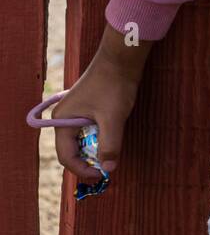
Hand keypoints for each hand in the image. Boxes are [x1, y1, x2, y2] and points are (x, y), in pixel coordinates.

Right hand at [52, 27, 149, 183]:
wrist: (122, 59)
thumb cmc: (114, 86)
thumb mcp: (113, 118)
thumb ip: (110, 145)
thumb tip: (109, 169)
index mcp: (62, 120)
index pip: (66, 156)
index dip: (82, 170)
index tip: (101, 176)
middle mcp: (63, 118)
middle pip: (71, 150)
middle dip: (87, 163)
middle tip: (105, 171)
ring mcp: (74, 112)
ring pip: (81, 141)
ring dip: (94, 151)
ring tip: (109, 158)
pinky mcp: (86, 108)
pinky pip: (87, 131)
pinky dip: (97, 140)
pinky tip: (111, 140)